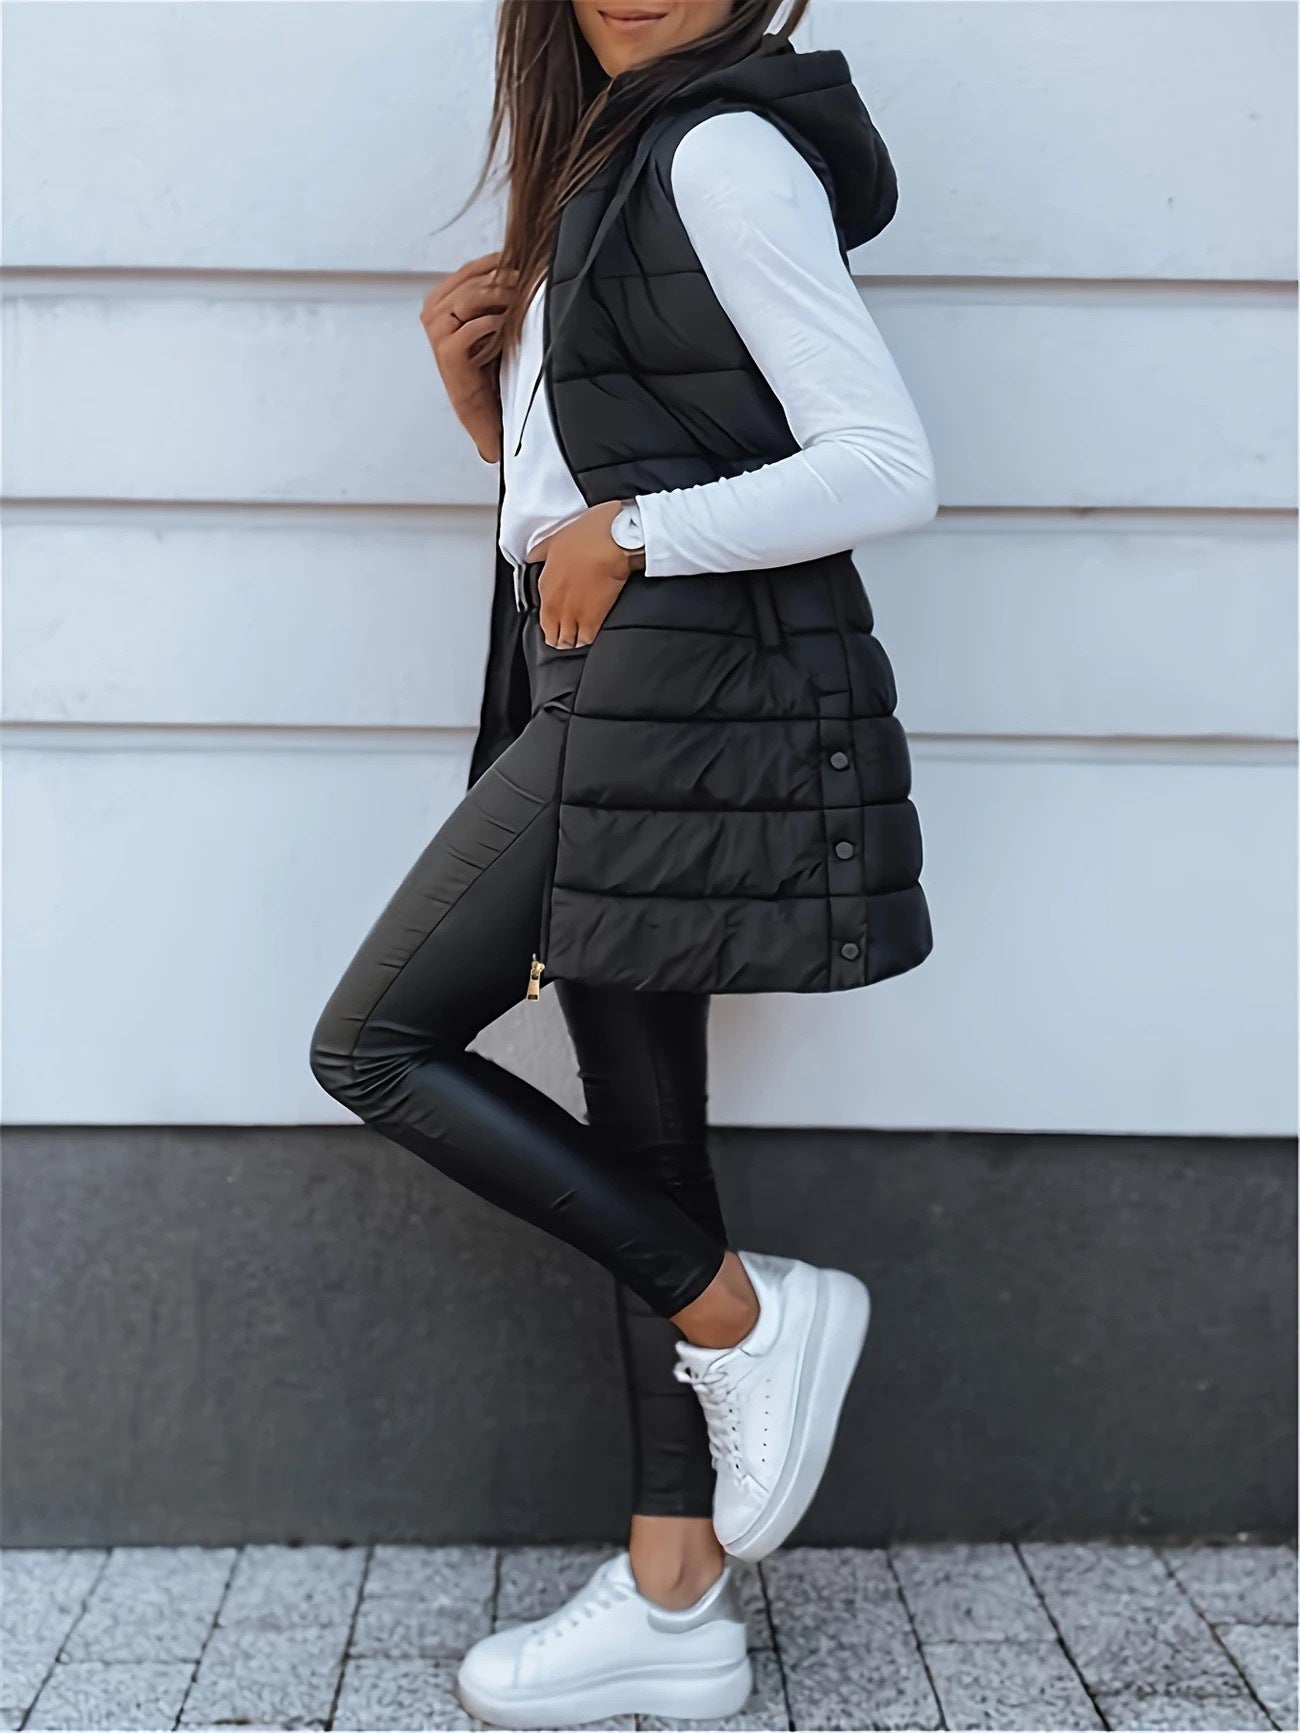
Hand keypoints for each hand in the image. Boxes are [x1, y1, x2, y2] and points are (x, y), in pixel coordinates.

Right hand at [420, 252, 515, 463]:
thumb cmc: (486, 362)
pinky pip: (473, 326)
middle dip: (502, 280)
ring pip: (469, 299)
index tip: (520, 261)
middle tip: (526, 283)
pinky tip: (506, 325)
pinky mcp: (447, 352)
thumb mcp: (488, 320)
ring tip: (520, 302)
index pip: (468, 270)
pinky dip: (493, 322)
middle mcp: (433, 313)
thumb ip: (491, 294)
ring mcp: (437, 332)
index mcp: (440, 300)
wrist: (481, 404)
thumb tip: (517, 265)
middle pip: (470, 282)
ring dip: (499, 297)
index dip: (496, 263)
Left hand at [529, 503, 629, 648]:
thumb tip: (532, 556)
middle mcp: (556, 604)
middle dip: (558, 636)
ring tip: (576, 638)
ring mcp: (574, 614)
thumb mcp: (554, 538)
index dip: (550, 619)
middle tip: (564, 636)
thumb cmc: (588, 535)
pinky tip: (590, 635)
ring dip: (572, 640)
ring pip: (568, 641)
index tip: (555, 618)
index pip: (542, 616)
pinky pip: (587, 639)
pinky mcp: (594, 620)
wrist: (613, 541)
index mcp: (545, 586)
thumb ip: (540, 552)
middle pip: (553, 635)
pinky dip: (588, 639)